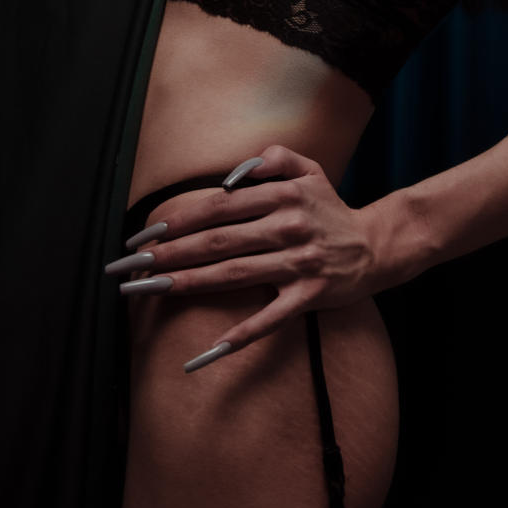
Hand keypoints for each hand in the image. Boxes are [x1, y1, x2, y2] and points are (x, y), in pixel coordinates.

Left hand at [107, 146, 376, 367]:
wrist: (377, 245)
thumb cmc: (331, 208)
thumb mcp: (310, 169)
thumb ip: (274, 158)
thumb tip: (232, 172)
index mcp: (283, 195)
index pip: (220, 206)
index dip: (179, 220)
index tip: (145, 235)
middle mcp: (288, 227)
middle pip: (218, 241)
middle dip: (169, 254)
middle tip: (130, 267)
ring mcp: (299, 263)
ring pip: (234, 275)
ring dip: (188, 283)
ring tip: (150, 291)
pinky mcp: (310, 295)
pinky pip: (270, 318)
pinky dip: (241, 335)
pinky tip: (209, 349)